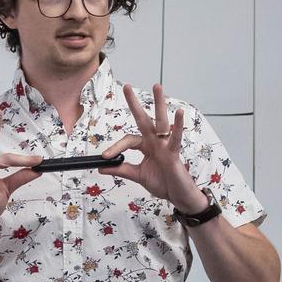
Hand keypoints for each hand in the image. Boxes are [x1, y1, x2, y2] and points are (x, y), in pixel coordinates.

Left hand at [103, 84, 205, 209]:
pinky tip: (179, 113)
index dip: (116, 147)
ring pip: (161, 121)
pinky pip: (176, 137)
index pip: (128, 141)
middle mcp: (155, 141)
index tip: (105, 156)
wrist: (177, 195)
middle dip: (135, 104)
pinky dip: (178, 125)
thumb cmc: (162, 182)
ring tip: (157, 86)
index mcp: (146, 146)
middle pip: (143, 119)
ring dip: (159, 104)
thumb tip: (101, 166)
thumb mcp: (137, 175)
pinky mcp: (175, 152)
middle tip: (126, 86)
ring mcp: (166, 144)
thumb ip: (121, 169)